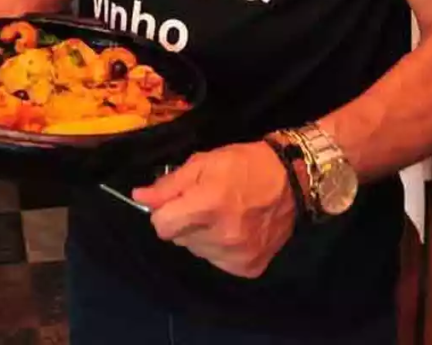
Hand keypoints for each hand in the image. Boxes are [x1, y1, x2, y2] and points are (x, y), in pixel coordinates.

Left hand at [132, 142, 296, 278]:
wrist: (292, 179)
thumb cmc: (244, 164)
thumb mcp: (204, 162)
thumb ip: (170, 184)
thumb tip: (140, 197)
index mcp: (208, 205)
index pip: (162, 226)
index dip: (164, 212)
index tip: (175, 201)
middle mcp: (222, 236)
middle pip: (179, 239)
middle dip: (184, 221)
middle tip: (204, 202)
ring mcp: (237, 255)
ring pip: (197, 251)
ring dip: (201, 235)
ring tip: (222, 215)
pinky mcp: (249, 268)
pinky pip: (217, 262)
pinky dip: (219, 248)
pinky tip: (235, 229)